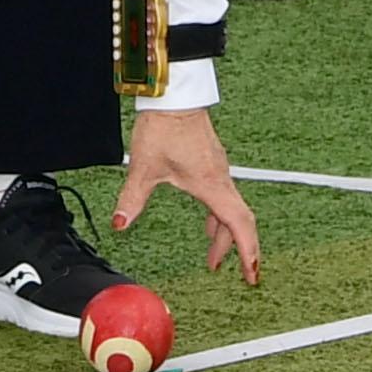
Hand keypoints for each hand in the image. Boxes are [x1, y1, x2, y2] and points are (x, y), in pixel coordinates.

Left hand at [114, 106, 261, 286]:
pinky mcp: (213, 163)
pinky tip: (208, 222)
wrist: (174, 97)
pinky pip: (225, 197)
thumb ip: (132, 198)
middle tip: (231, 272)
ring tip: (213, 256)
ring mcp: (219, 171)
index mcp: (211, 185)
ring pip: (232, 209)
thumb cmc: (164, 127)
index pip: (239, 225)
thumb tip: (120, 224)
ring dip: (226, 234)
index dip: (248, 252)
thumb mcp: (144, 167)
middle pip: (239, 222)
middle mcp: (221, 179)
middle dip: (237, 250)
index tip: (252, 274)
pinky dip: (221, 216)